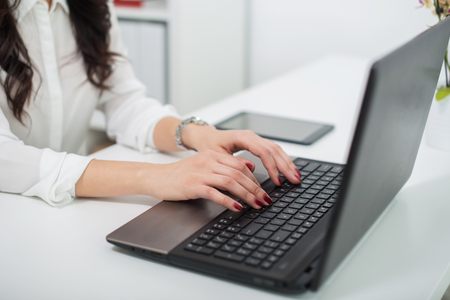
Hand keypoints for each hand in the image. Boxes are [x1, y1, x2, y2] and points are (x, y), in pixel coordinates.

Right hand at [146, 150, 273, 211]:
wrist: (157, 177)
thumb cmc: (181, 174)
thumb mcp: (204, 165)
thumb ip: (225, 165)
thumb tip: (250, 168)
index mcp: (212, 155)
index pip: (240, 165)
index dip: (255, 178)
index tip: (264, 190)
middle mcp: (208, 161)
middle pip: (239, 173)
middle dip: (256, 188)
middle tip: (266, 200)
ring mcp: (200, 173)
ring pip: (230, 182)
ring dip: (247, 195)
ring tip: (257, 205)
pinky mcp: (193, 186)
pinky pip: (215, 193)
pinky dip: (229, 201)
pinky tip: (237, 207)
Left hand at [182, 125, 301, 186]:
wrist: (206, 136)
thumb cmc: (209, 145)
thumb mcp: (217, 156)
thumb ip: (233, 163)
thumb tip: (252, 170)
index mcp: (242, 137)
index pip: (263, 151)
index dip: (272, 167)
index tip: (277, 180)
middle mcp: (251, 136)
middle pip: (274, 150)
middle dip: (286, 166)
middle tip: (295, 180)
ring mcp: (255, 138)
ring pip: (276, 149)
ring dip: (287, 163)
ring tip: (296, 176)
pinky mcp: (257, 143)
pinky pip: (273, 150)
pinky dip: (282, 159)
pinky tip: (288, 168)